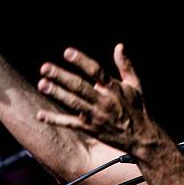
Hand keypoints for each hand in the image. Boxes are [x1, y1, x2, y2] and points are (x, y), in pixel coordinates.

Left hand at [36, 44, 160, 157]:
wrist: (142, 138)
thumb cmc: (138, 108)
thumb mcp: (135, 85)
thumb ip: (126, 65)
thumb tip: (119, 46)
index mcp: (114, 89)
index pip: (96, 71)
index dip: (81, 61)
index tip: (67, 52)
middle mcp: (104, 101)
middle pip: (80, 86)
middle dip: (62, 77)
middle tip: (45, 67)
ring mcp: (97, 116)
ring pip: (74, 103)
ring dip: (57, 94)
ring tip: (42, 84)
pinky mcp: (91, 129)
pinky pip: (71, 123)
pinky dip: (56, 120)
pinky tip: (41, 116)